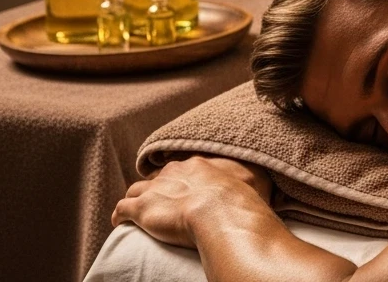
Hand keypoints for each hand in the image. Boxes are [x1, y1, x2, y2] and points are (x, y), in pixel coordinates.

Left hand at [111, 156, 273, 248]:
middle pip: (158, 177)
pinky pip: (122, 208)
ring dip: (136, 198)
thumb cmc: (241, 199)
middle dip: (158, 187)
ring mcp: (155, 190)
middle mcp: (173, 173)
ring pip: (136, 189)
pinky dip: (119, 215)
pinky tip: (120, 222)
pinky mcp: (141, 208)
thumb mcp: (256, 178)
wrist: (220, 212)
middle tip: (163, 199)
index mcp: (197, 165)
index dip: (181, 179)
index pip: (183, 168)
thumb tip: (268, 173)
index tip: (184, 187)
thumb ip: (255, 175)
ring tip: (139, 210)